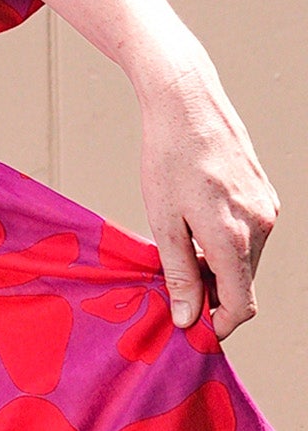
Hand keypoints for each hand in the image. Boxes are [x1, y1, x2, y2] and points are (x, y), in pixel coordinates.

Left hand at [138, 52, 278, 339]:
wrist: (187, 103)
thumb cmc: (168, 157)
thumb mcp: (163, 221)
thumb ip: (179, 273)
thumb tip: (186, 318)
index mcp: (234, 238)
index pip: (239, 305)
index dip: (217, 324)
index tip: (191, 327)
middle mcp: (260, 226)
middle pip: (242, 284)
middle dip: (212, 294)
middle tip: (174, 286)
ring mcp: (266, 209)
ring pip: (246, 260)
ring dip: (217, 267)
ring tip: (180, 250)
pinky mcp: (264, 195)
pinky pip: (249, 235)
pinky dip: (226, 244)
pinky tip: (196, 226)